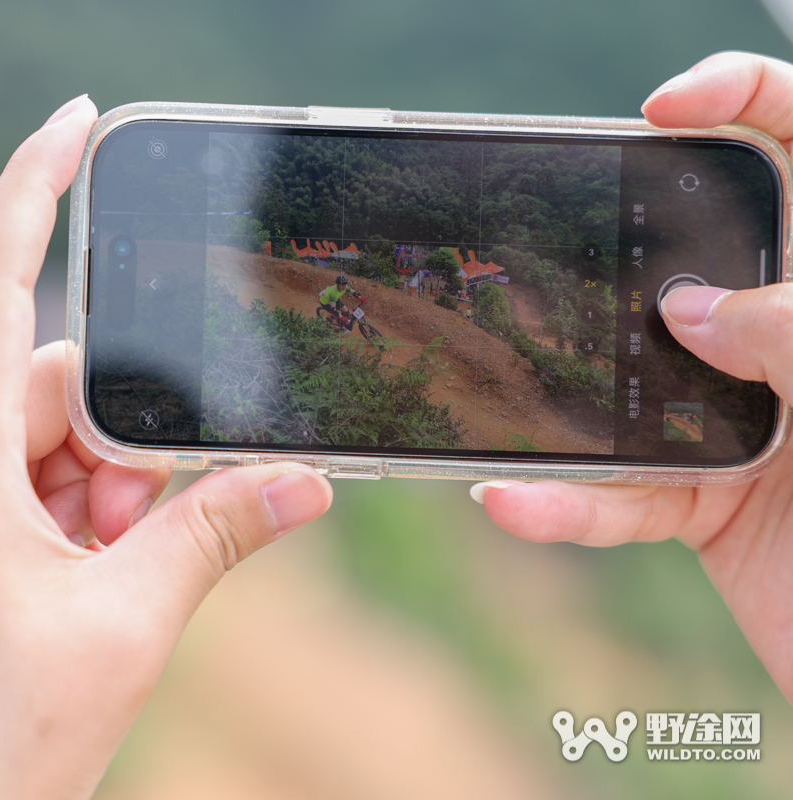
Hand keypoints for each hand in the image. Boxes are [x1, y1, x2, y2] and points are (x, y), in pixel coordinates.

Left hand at [0, 95, 332, 798]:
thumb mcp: (128, 624)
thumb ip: (217, 533)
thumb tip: (309, 481)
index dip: (30, 191)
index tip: (72, 123)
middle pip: (47, 392)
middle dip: (120, 447)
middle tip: (145, 533)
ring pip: (33, 445)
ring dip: (94, 495)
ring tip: (110, 583)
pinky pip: (6, 484)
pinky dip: (61, 515)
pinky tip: (81, 584)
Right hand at [472, 51, 792, 700]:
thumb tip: (690, 310)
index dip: (745, 102)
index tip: (662, 110)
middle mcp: (790, 349)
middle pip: (697, 259)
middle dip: (622, 246)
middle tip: (558, 246)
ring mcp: (745, 423)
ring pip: (632, 386)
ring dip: (560, 398)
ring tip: (496, 389)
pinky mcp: (706, 503)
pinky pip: (621, 496)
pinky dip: (565, 506)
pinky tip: (513, 499)